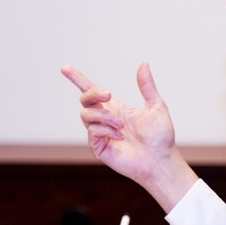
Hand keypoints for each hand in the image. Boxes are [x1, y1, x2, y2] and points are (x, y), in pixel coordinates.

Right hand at [61, 63, 197, 210]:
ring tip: (121, 126)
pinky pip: (92, 131)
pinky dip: (106, 130)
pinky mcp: (98, 147)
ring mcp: (100, 134)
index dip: (77, 79)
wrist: (160, 160)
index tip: (65, 69)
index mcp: (115, 108)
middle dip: (93, 94)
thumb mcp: (156, 106)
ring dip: (104, 116)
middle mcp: (104, 119)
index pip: (91, 91)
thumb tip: (143, 64)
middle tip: (108, 94)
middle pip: (84, 99)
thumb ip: (147, 86)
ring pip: (86, 114)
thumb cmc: (160, 137)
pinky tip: (120, 137)